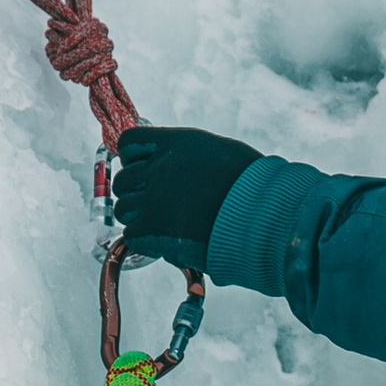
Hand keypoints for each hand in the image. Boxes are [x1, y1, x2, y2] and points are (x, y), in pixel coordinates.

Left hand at [109, 125, 258, 268]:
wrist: (262, 214)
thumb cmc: (252, 186)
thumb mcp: (219, 154)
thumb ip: (191, 160)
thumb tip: (180, 175)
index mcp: (174, 143)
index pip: (129, 143)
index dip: (133, 159)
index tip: (145, 171)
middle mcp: (159, 167)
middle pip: (123, 180)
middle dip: (135, 193)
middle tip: (155, 206)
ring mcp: (154, 199)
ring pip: (123, 209)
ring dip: (138, 219)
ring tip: (160, 227)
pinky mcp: (154, 229)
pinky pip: (132, 236)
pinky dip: (145, 241)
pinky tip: (163, 242)